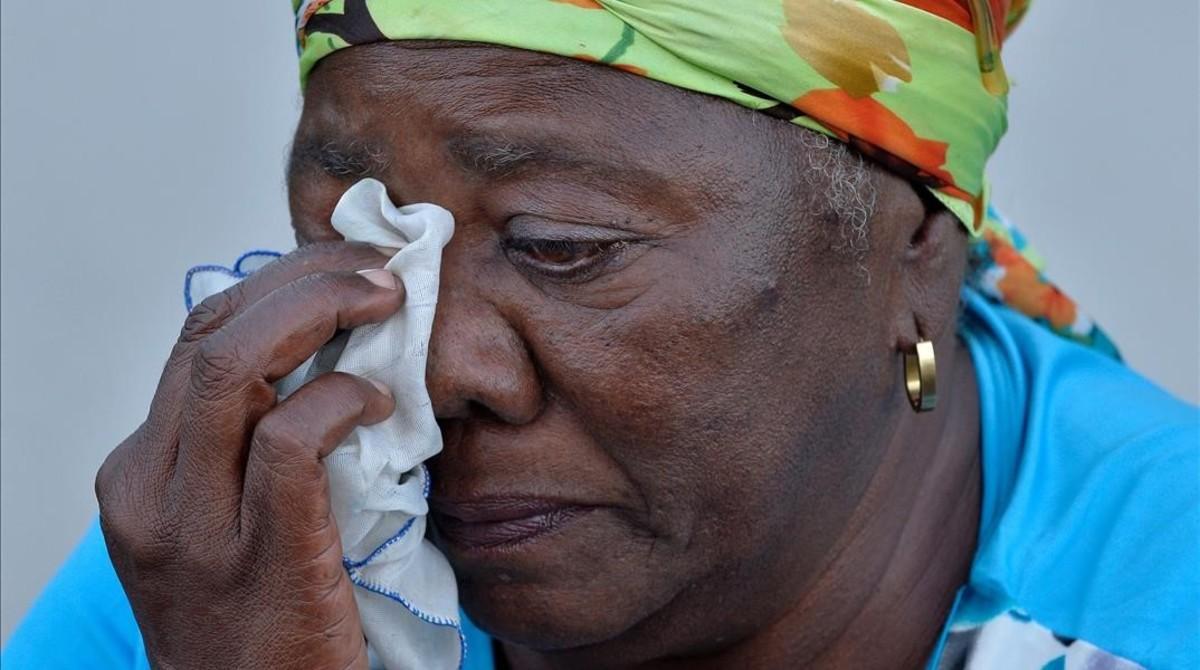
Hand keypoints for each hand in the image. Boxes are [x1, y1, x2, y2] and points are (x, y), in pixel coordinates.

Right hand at [95, 242, 402, 669]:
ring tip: (386, 301)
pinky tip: (380, 404)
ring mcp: (194, 529)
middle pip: (211, 334)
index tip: (344, 267)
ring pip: (231, 369)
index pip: (199, 337)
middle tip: (377, 270)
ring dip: (320, 311)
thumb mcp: (228, 524)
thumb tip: (328, 354)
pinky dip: (339, 401)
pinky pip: (290, 443)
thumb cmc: (259, 623)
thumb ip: (251, 448)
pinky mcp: (258, 560)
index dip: (277, 284)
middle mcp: (149, 490)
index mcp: (142, 472)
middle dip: (302, 279)